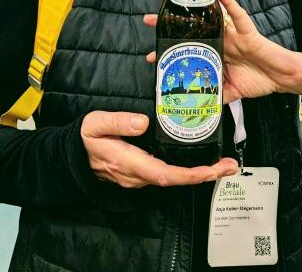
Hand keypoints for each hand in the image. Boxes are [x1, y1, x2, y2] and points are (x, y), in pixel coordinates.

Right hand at [81, 110, 237, 187]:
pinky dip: (188, 170)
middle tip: (230, 166)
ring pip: (174, 178)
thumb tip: (143, 122)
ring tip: (223, 164)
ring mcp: (140, 175)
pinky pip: (168, 173)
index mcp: (129, 162)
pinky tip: (201, 161)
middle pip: (176, 179)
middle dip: (204, 175)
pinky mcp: (142, 170)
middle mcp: (138, 174)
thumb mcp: (95, 124)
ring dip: (200, 173)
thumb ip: (118, 122)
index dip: (189, 175)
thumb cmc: (85, 138)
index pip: (164, 174)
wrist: (72, 155)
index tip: (210, 171)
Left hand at [144, 0, 301, 105]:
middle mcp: (221, 41)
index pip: (189, 50)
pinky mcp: (246, 30)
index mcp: (216, 54)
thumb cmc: (260, 80)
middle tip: (149, 21)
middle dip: (172, 27)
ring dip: (193, 8)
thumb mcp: (231, 92)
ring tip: (174, 0)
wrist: (282, 78)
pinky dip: (226, 0)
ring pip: (210, 18)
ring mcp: (233, 34)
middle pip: (193, 31)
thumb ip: (215, 95)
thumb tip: (198, 107)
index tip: (151, 55)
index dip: (171, 52)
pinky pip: (235, 13)